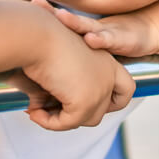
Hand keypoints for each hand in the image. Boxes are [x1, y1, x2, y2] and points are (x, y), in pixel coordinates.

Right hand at [20, 9, 134, 130]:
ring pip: (87, 119)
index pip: (125, 89)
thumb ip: (64, 83)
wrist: (36, 35)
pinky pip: (67, 123)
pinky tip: (33, 111)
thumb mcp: (59, 61)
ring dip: (62, 120)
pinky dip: (49, 122)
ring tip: (38, 109)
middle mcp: (109, 75)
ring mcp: (100, 89)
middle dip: (76, 113)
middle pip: (101, 109)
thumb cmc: (40, 41)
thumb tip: (47, 105)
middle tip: (49, 106)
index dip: (112, 102)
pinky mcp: (85, 102)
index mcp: (106, 61)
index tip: (89, 103)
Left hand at [32, 0, 158, 56]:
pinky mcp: (122, 39)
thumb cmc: (113, 39)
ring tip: (60, 16)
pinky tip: (92, 40)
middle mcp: (91, 27)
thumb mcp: (88, 46)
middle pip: (70, 19)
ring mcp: (106, 32)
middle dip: (53, 13)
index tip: (29, 5)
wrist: (147, 31)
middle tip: (37, 4)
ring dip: (74, 22)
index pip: (60, 20)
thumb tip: (41, 53)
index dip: (45, 13)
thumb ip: (70, 50)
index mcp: (81, 30)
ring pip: (88, 26)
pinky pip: (110, 40)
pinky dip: (100, 40)